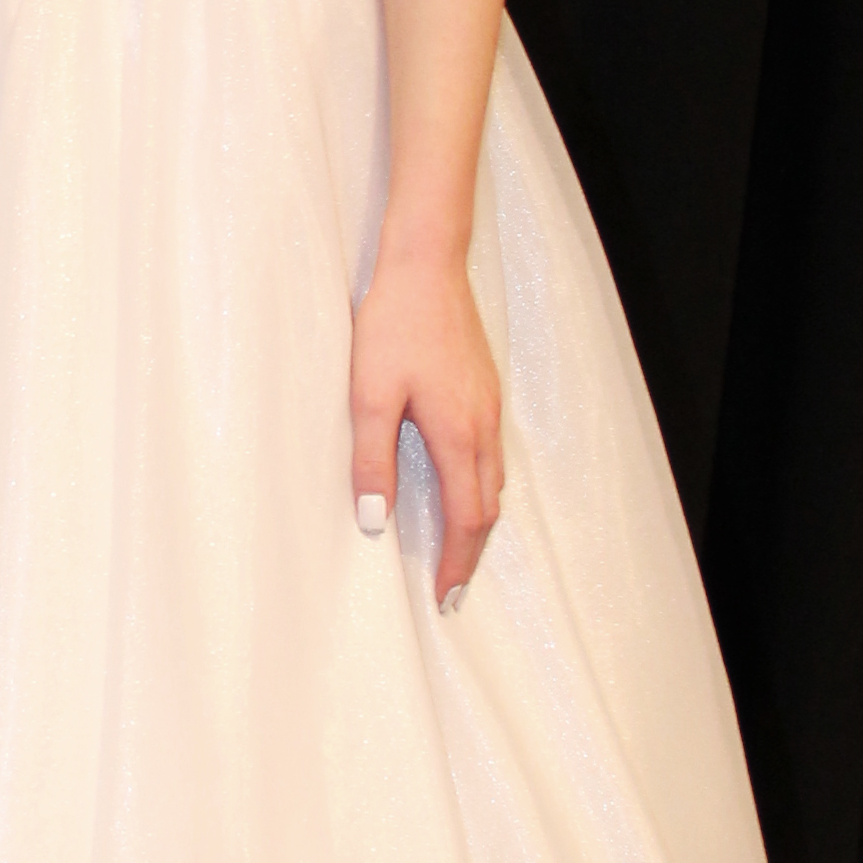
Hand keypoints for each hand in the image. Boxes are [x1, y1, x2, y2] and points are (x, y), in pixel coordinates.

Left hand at [349, 240, 501, 609]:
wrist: (426, 266)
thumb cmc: (393, 326)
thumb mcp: (368, 396)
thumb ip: (370, 462)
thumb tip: (375, 521)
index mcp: (457, 436)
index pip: (465, 519)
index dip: (455, 562)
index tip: (444, 596)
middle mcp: (482, 427)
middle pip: (487, 508)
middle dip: (471, 554)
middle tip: (453, 589)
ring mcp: (488, 407)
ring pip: (493, 481)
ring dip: (477, 522)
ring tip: (457, 550)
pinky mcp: (483, 389)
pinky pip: (491, 455)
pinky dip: (480, 488)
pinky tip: (461, 487)